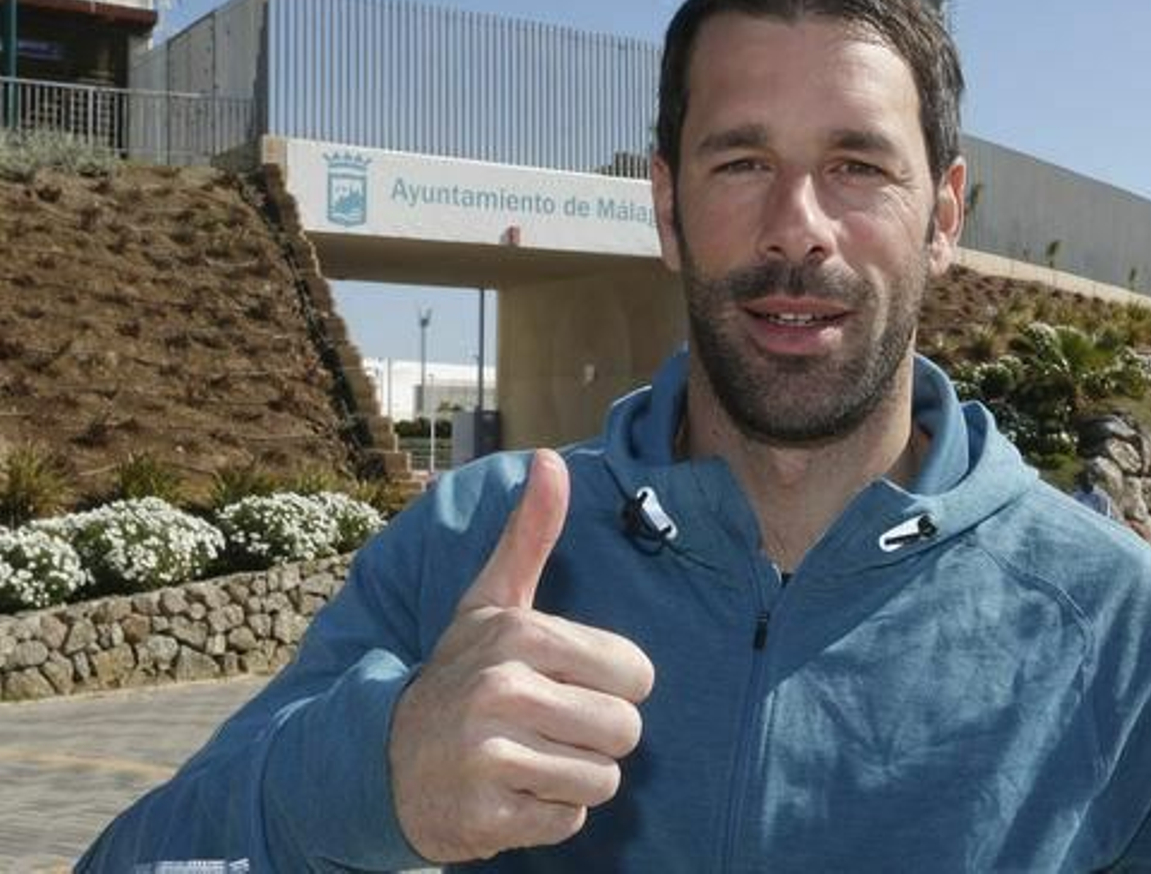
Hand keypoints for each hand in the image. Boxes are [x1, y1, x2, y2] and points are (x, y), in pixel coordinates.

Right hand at [389, 449, 655, 862]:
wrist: (384, 760)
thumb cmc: (461, 675)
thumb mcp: (491, 603)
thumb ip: (530, 535)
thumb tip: (551, 459)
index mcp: (518, 637)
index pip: (637, 674)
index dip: (614, 686)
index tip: (568, 684)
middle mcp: (501, 692)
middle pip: (626, 731)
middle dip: (597, 737)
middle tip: (548, 727)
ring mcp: (489, 757)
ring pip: (602, 780)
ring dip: (574, 778)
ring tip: (528, 758)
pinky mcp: (484, 816)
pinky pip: (569, 821)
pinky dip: (548, 815)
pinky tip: (511, 792)